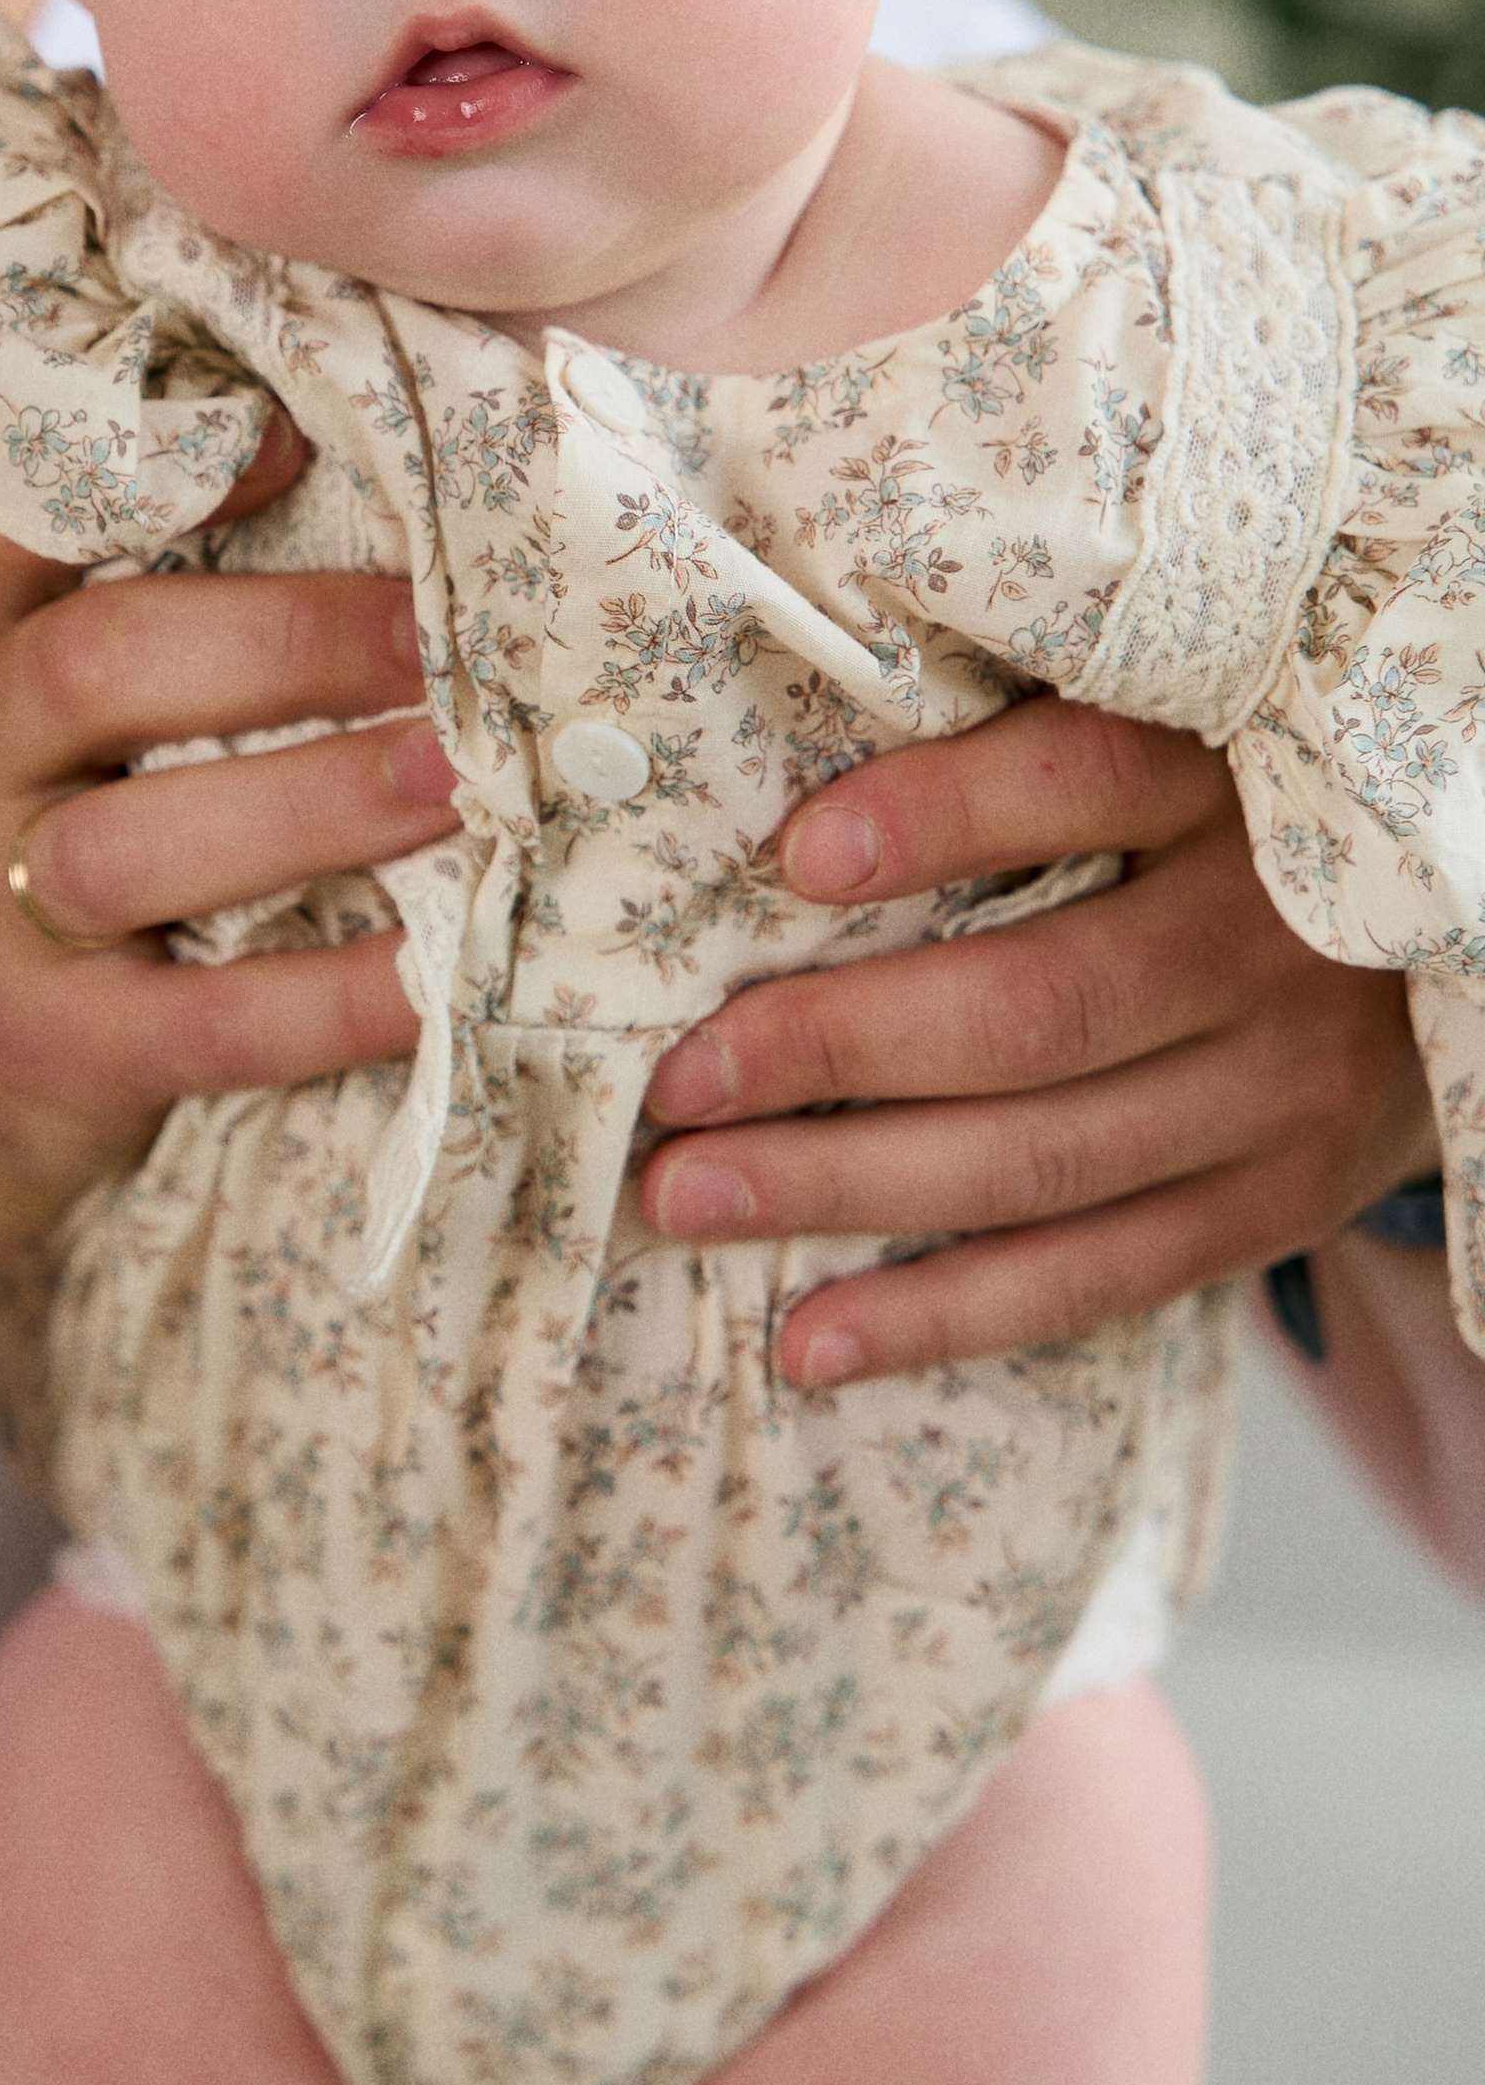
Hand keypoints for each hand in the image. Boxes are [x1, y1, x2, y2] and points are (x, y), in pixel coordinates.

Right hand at [0, 412, 456, 1255]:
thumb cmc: (33, 854)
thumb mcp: (36, 719)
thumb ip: (148, 606)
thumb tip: (364, 481)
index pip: (16, 523)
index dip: (139, 465)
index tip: (291, 429)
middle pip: (99, 665)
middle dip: (291, 640)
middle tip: (450, 631)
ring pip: (138, 844)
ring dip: (317, 802)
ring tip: (463, 777)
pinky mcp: (52, 1051)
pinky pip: (207, 1021)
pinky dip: (334, 999)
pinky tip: (444, 972)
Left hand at [635, 703, 1436, 1387]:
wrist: (1428, 959)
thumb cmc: (1215, 826)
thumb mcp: (1161, 747)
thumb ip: (1009, 752)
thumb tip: (776, 803)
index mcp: (1224, 783)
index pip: (1081, 778)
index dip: (936, 818)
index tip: (787, 855)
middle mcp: (1268, 937)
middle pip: (1034, 1007)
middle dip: (832, 1051)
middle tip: (675, 1082)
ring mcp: (1281, 1088)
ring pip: (1044, 1159)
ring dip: (847, 1190)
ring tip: (688, 1198)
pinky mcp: (1279, 1203)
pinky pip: (1097, 1276)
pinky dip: (943, 1314)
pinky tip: (809, 1337)